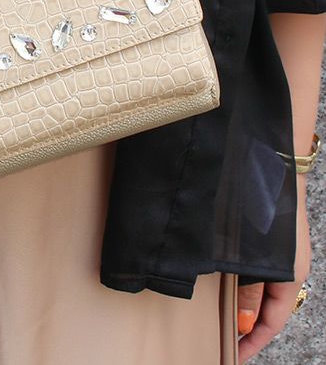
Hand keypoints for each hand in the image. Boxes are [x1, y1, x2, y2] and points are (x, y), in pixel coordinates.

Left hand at [237, 182, 311, 361]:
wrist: (267, 164)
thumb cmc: (263, 207)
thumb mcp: (256, 257)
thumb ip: (250, 289)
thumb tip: (246, 322)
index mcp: (290, 274)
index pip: (274, 320)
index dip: (255, 340)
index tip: (237, 355)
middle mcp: (286, 265)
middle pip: (267, 306)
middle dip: (247, 325)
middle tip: (223, 339)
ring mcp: (276, 251)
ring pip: (259, 287)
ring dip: (242, 303)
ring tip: (220, 316)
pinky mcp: (264, 237)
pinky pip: (255, 269)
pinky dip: (241, 281)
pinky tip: (223, 282)